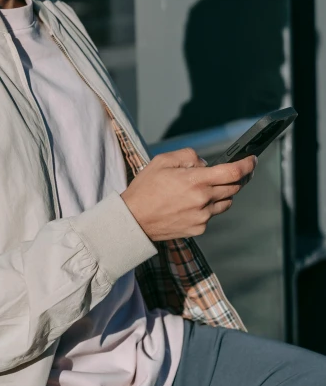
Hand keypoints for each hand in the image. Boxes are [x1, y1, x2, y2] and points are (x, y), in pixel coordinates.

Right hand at [121, 148, 256, 240]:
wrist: (134, 219)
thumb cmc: (145, 188)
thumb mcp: (163, 160)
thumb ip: (189, 156)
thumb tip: (206, 163)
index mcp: (196, 180)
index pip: (233, 173)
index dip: (247, 165)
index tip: (252, 160)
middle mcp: (203, 200)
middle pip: (234, 187)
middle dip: (234, 178)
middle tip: (226, 173)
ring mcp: (202, 217)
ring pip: (226, 202)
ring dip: (221, 193)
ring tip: (202, 189)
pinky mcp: (199, 229)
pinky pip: (212, 215)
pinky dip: (208, 207)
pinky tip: (191, 204)